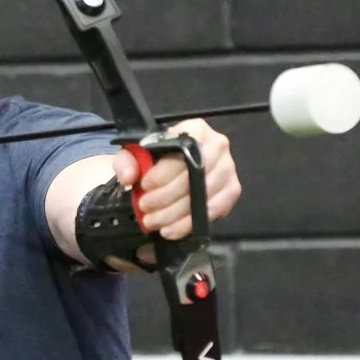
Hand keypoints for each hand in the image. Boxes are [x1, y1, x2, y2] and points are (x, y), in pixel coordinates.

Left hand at [109, 119, 240, 243]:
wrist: (174, 167)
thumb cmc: (157, 156)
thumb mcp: (136, 153)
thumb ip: (127, 161)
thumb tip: (129, 176)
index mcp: (196, 129)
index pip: (182, 153)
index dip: (162, 174)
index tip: (143, 187)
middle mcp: (218, 145)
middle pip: (194, 177)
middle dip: (166, 197)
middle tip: (145, 208)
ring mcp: (228, 169)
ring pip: (203, 196)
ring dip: (175, 214)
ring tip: (154, 221)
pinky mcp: (232, 190)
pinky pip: (214, 210)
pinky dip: (190, 224)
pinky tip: (171, 229)